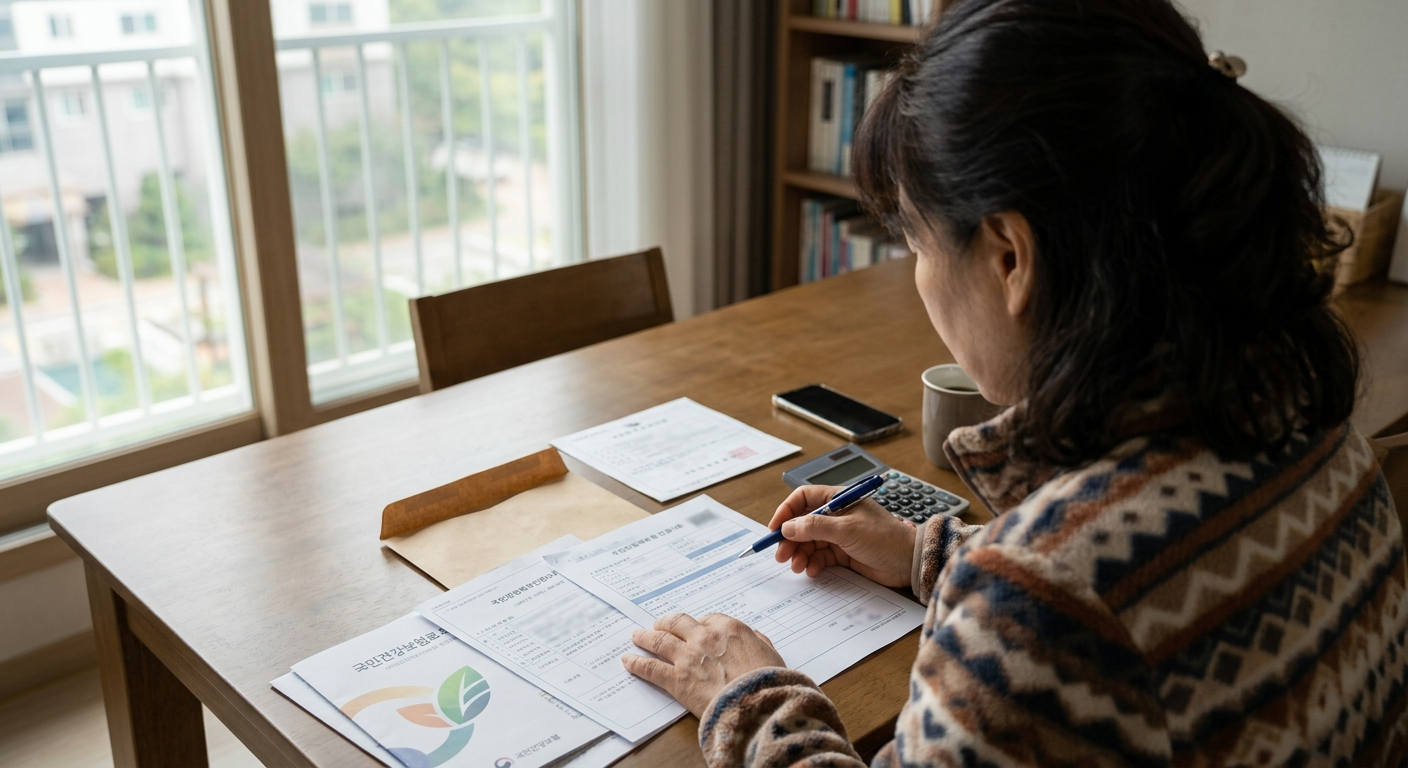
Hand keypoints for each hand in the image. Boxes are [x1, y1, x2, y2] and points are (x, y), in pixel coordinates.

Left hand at [621, 612, 784, 716]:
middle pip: (677, 623)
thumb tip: (757, 637)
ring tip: (636, 636)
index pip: (707, 619)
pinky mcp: (676, 680)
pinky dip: (637, 663)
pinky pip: (651, 668)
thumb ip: (761, 642)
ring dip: (645, 637)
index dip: (697, 624)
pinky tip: (629, 661)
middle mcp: (705, 637)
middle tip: (658, 626)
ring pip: (659, 640)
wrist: (758, 704)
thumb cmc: (769, 682)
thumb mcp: (771, 655)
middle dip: (665, 623)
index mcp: (729, 628)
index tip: (693, 629)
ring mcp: (688, 657)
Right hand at [769, 485, 916, 586]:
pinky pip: (820, 557)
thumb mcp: (847, 529)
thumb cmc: (884, 538)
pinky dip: (812, 563)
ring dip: (800, 554)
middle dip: (790, 539)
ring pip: (809, 542)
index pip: (803, 499)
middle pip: (802, 523)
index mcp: (838, 499)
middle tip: (781, 555)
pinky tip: (811, 570)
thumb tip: (788, 527)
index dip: (786, 512)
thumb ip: (816, 527)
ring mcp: (839, 535)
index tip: (775, 529)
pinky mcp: (843, 553)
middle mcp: (836, 515)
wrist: (909, 562)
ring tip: (797, 566)